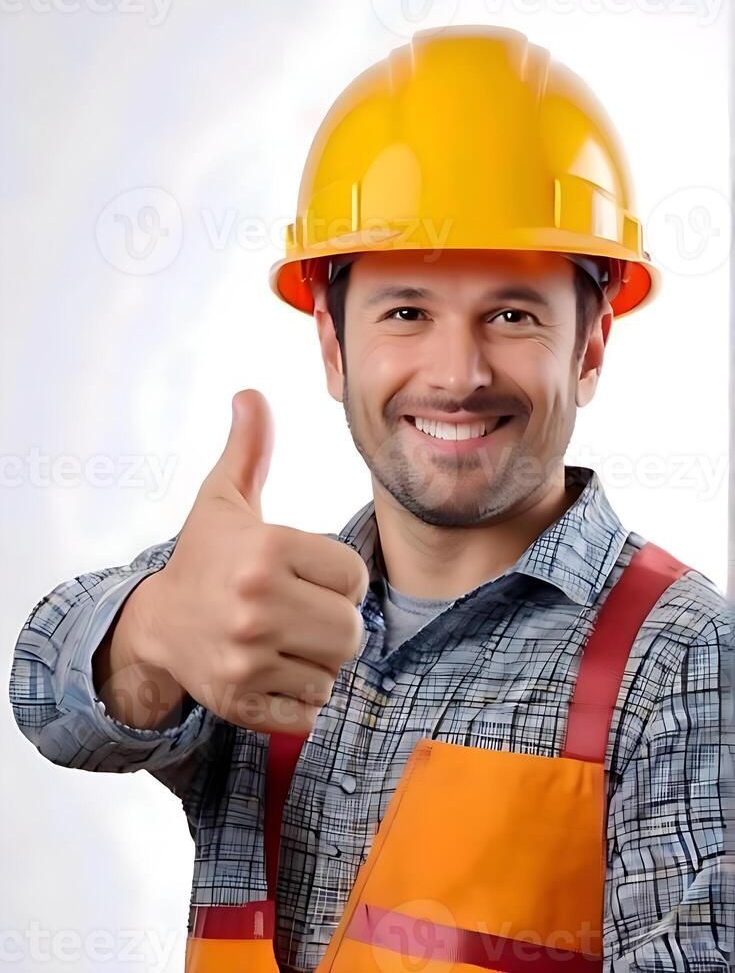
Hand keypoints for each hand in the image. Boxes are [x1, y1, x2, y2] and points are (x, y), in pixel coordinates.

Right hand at [129, 389, 368, 735]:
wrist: (155, 626)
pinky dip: (301, 698)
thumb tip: (251, 394)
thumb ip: (249, 449)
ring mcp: (246, 658)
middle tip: (302, 614)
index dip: (338, 579)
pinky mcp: (240, 701)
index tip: (308, 576)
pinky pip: (310, 711)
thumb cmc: (204, 558)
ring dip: (318, 661)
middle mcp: (255, 605)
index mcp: (264, 550)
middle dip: (335, 624)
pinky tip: (273, 671)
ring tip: (285, 641)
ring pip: (333, 672)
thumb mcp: (224, 501)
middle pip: (351, 630)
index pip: (354, 577)